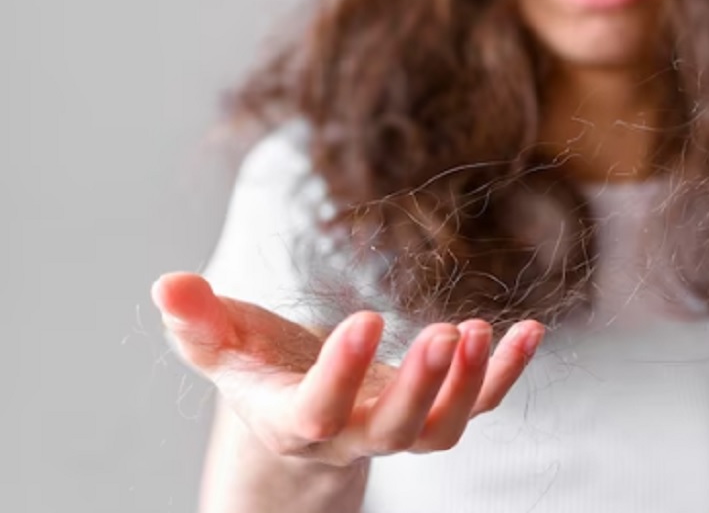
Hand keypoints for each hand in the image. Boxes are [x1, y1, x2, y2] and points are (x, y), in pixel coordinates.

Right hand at [151, 272, 543, 466]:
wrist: (301, 410)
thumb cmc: (259, 371)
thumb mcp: (223, 348)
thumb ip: (197, 322)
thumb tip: (166, 284)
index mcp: (295, 420)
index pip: (318, 410)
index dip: (341, 374)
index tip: (365, 318)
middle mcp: (353, 435)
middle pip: (393, 430)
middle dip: (421, 387)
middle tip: (445, 334)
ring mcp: (401, 428)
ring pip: (441, 428)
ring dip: (470, 384)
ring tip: (482, 331)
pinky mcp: (436, 411)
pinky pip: (481, 403)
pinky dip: (507, 373)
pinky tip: (530, 331)